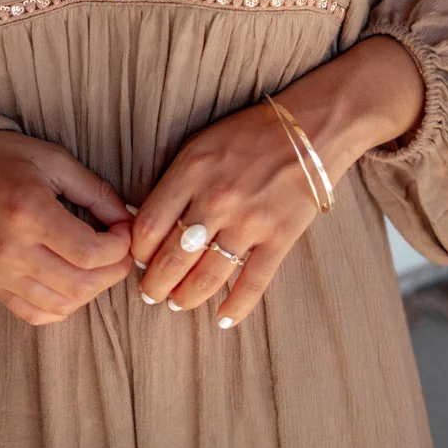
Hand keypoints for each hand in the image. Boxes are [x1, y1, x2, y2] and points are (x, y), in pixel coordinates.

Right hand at [0, 130, 133, 326]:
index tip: (125, 230)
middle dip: (114, 271)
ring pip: (62, 305)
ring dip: (93, 290)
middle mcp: (11, 251)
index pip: (89, 252)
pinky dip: (63, 306)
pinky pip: (35, 314)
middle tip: (122, 250)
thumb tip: (127, 217)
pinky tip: (72, 282)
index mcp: (28, 212)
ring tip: (100, 264)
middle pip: (81, 284)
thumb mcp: (51, 157)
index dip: (120, 247)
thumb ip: (93, 190)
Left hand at [128, 98, 326, 329]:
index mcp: (192, 171)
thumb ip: (176, 182)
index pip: (148, 227)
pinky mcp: (280, 236)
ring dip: (186, 298)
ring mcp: (250, 221)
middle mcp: (217, 199)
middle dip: (155, 285)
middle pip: (172, 260)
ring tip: (178, 302)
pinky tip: (223, 320)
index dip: (138, 253)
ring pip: (207, 277)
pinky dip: (236, 308)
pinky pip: (252, 283)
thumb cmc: (249, 134)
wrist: (309, 127)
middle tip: (151, 294)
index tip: (138, 260)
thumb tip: (150, 225)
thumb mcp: (201, 145)